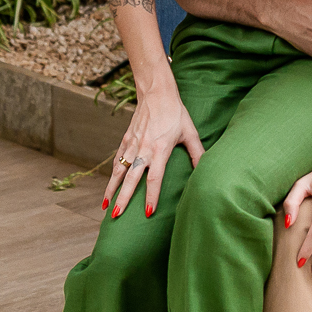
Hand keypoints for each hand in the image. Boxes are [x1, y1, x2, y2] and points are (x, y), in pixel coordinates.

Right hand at [104, 85, 204, 219]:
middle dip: (123, 199)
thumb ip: (197, 153)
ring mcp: (132, 145)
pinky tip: (109, 187)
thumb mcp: (190, 133)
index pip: (154, 178)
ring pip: (119, 172)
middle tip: (116, 217)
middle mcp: (143, 149)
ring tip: (106, 208)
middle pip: (131, 179)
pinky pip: (117, 161)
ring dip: (111, 190)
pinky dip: (112, 175)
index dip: (151, 196)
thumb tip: (205, 169)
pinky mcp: (125, 140)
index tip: (148, 212)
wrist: (157, 94)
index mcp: (160, 149)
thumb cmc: (176, 114)